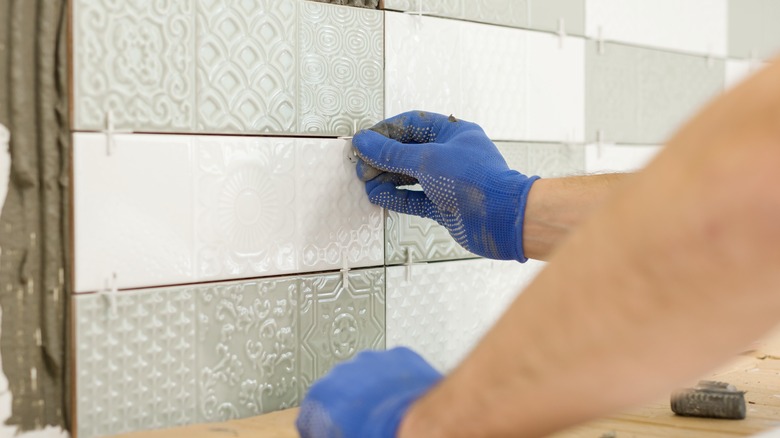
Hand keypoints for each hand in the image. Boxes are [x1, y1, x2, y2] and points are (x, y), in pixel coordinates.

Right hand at [296, 347, 441, 437]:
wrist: (418, 424)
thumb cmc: (380, 435)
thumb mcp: (342, 437)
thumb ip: (331, 431)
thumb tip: (339, 430)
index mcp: (320, 396)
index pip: (310, 414)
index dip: (323, 425)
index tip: (333, 431)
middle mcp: (340, 372)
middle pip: (338, 389)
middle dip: (349, 403)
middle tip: (363, 423)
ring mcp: (368, 361)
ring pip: (364, 374)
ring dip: (370, 389)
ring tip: (385, 411)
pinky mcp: (396, 355)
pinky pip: (391, 367)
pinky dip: (394, 380)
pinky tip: (401, 397)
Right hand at [353, 111, 539, 260]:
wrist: (502, 219)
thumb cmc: (475, 180)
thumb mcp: (427, 160)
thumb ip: (392, 153)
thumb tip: (364, 142)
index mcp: (454, 133)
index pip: (413, 124)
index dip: (386, 131)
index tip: (365, 141)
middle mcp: (451, 155)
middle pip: (409, 151)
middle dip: (383, 158)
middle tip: (361, 166)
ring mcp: (447, 181)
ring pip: (410, 176)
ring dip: (386, 179)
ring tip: (366, 182)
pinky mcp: (444, 205)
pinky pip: (414, 198)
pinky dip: (395, 197)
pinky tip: (378, 196)